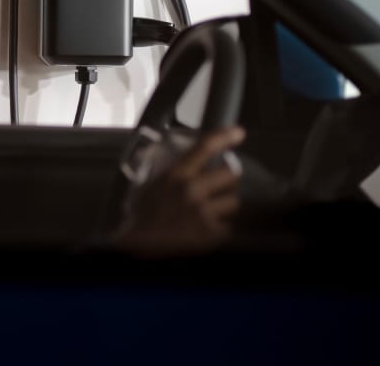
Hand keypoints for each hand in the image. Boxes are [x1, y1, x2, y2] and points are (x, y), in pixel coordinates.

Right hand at [114, 126, 245, 256]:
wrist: (140, 246)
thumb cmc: (143, 215)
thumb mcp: (151, 184)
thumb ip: (171, 171)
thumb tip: (188, 158)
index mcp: (175, 175)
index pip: (203, 148)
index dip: (223, 137)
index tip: (238, 132)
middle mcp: (191, 190)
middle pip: (230, 175)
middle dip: (228, 180)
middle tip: (221, 185)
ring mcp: (202, 212)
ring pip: (233, 201)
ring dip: (225, 205)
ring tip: (211, 210)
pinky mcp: (210, 233)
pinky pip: (228, 225)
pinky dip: (220, 227)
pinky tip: (205, 228)